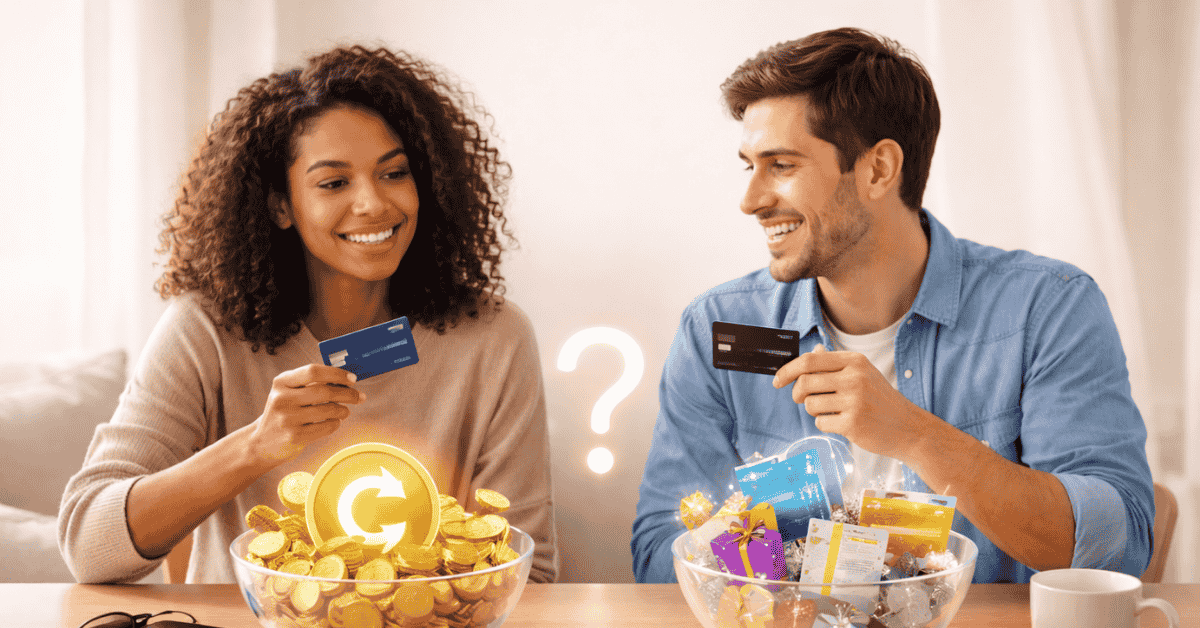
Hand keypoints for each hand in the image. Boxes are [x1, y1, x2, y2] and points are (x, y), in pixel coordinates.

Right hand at [248, 364, 364, 463]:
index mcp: (281, 382)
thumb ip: (311, 383)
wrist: (262, 442)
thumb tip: (346, 378)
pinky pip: (326, 427)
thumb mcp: (288, 392)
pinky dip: (335, 423)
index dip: (336, 373)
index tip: (352, 378)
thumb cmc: (284, 412)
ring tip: (345, 410)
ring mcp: (287, 419)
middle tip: (359, 396)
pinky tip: (335, 421)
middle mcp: (282, 399)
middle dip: (347, 393)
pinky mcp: (295, 436)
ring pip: (328, 410)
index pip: (313, 371)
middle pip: (324, 391)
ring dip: (343, 410)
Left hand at [772, 344, 927, 459]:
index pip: (809, 361)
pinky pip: (820, 423)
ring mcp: (854, 401)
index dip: (787, 370)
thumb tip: (811, 351)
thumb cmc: (880, 399)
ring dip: (814, 411)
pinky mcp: (852, 424)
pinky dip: (825, 424)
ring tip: (831, 411)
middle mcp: (854, 378)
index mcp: (854, 361)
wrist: (908, 427)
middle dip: (797, 393)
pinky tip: (841, 423)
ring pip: (810, 405)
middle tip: (801, 399)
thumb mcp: (863, 373)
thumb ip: (835, 363)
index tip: (777, 380)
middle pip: (804, 382)